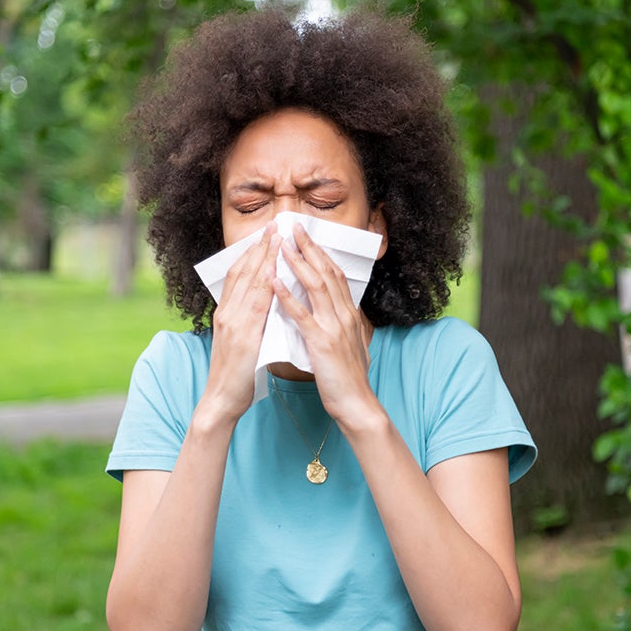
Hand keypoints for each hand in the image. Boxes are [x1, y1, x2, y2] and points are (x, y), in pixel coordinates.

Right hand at [201, 223, 280, 420]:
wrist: (221, 401)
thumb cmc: (236, 376)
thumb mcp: (244, 342)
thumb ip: (253, 322)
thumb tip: (270, 306)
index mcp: (228, 313)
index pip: (240, 275)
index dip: (253, 252)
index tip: (268, 234)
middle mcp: (227, 312)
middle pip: (243, 271)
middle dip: (260, 246)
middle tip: (275, 224)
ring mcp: (232, 322)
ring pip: (248, 281)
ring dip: (263, 256)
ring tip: (277, 236)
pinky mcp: (241, 336)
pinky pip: (254, 304)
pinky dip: (264, 283)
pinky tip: (274, 270)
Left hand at [273, 223, 378, 426]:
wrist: (356, 403)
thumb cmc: (348, 379)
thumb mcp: (349, 346)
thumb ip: (341, 327)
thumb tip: (338, 315)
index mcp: (348, 315)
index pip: (335, 276)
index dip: (320, 254)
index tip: (307, 237)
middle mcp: (344, 315)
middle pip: (326, 273)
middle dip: (309, 248)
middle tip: (293, 227)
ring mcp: (334, 327)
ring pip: (315, 287)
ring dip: (298, 263)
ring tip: (282, 245)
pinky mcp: (322, 342)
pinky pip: (302, 315)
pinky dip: (287, 296)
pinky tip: (274, 282)